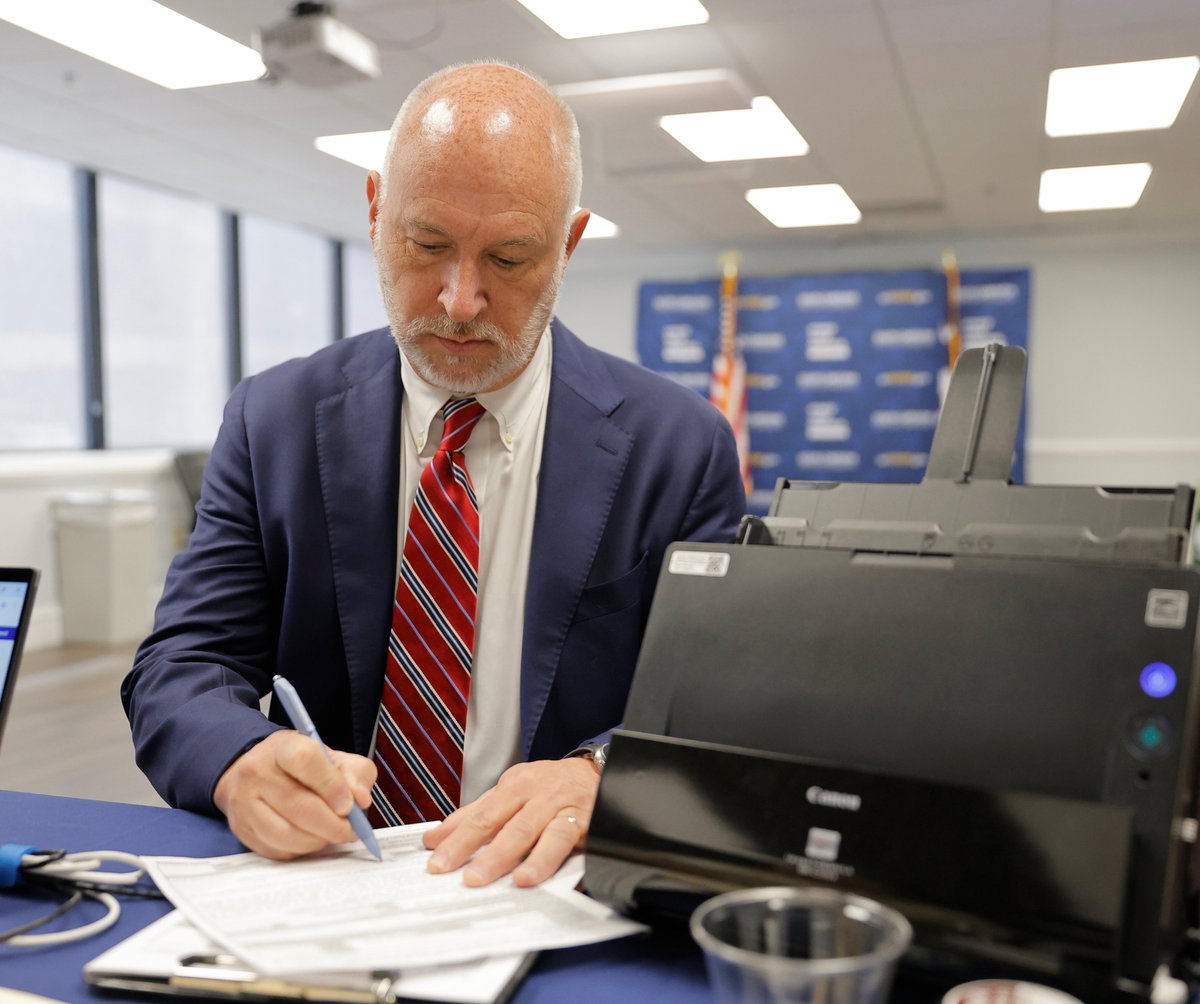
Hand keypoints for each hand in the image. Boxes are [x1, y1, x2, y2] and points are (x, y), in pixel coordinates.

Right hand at [213, 730, 376, 859]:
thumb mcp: (334, 758)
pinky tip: (311, 839)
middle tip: (350, 830)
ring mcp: (244, 803)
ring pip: (286, 834)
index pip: (306, 761)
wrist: (259, 774)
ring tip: (331, 835)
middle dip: (333, 825)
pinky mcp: (242, 830)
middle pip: (299, 806)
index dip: (332, 786)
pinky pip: (276, 849)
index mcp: (283, 747)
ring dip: (317, 840)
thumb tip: (361, 800)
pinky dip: (300, 850)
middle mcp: (257, 772)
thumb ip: (355, 773)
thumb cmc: (303, 767)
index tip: (350, 805)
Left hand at [422, 757, 599, 886]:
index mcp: (514, 786)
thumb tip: (433, 839)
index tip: (437, 863)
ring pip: (535, 831)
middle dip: (485, 852)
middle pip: (505, 824)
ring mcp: (560, 806)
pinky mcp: (585, 820)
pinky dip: (550, 858)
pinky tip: (538, 874)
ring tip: (508, 881)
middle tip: (469, 878)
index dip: (458, 840)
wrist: (596, 773)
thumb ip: (474, 815)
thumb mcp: (511, 793)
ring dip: (521, 856)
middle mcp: (536, 793)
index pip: (481, 815)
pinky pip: (566, 839)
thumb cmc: (549, 787)